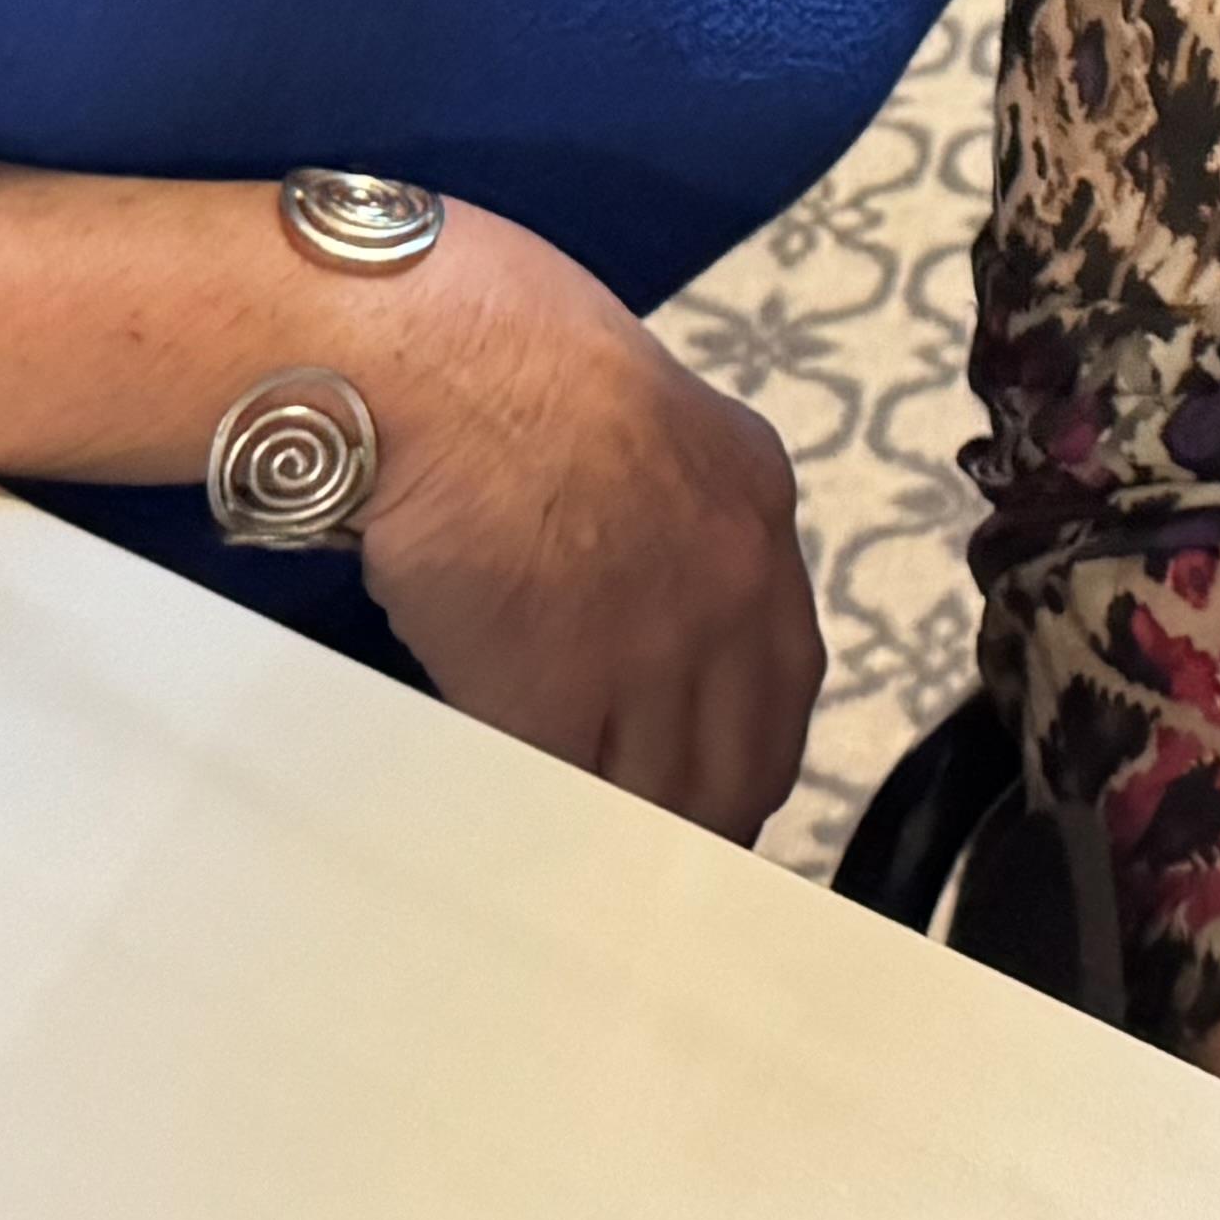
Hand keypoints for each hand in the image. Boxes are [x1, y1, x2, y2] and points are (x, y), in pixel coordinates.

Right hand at [348, 197, 827, 843]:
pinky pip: (564, 794)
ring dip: (616, 832)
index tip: (711, 793)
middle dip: (697, 822)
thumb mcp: (646, 420)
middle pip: (740, 767)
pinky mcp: (561, 693)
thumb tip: (645, 609)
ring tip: (576, 857)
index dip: (740, 756)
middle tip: (650, 861)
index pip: (784, 686)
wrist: (435, 359)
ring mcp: (654, 647)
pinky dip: (541, 824)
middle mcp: (732, 585)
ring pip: (657, 798)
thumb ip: (674, 518)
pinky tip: (518, 833)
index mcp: (756, 509)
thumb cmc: (506, 359)